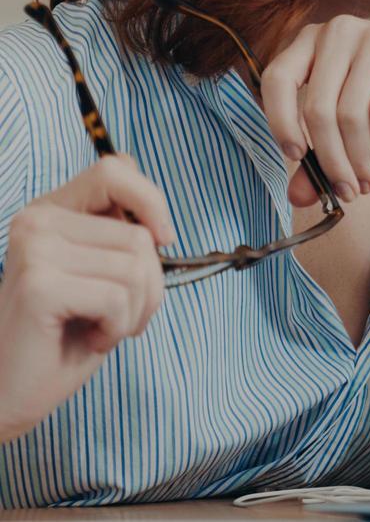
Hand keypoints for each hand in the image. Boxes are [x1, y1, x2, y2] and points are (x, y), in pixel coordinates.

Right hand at [0, 154, 174, 442]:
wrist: (13, 392)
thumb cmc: (65, 336)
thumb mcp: (102, 275)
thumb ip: (122, 237)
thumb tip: (156, 222)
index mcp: (52, 211)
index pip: (117, 169)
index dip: (152, 201)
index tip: (163, 240)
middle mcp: (37, 221)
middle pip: (140, 235)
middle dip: (149, 285)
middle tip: (119, 315)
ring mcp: (34, 250)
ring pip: (136, 267)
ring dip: (135, 311)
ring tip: (100, 328)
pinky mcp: (38, 285)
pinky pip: (118, 298)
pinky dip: (118, 328)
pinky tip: (88, 339)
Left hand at [258, 15, 369, 206]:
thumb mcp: (352, 123)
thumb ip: (321, 154)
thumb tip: (297, 197)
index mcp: (313, 39)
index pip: (277, 79)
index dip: (279, 122)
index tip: (296, 157)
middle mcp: (340, 30)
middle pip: (317, 108)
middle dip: (330, 159)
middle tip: (343, 190)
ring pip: (350, 114)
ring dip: (357, 159)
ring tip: (365, 181)